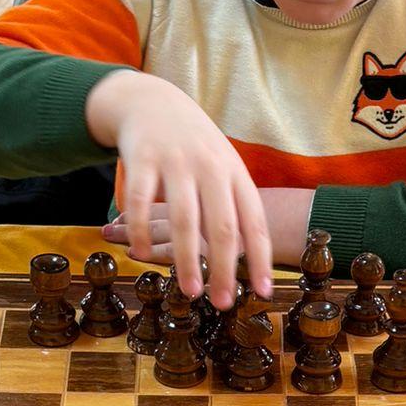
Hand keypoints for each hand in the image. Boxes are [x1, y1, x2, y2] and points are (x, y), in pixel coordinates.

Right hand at [85, 69, 272, 308]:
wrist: (152, 101)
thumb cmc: (194, 146)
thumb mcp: (223, 167)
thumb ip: (234, 206)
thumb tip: (248, 259)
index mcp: (235, 174)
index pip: (254, 223)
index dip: (261, 259)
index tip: (264, 292)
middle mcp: (210, 168)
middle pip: (222, 227)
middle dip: (225, 269)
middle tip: (224, 303)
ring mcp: (176, 163)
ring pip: (184, 220)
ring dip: (187, 260)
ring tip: (191, 292)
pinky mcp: (142, 160)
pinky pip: (143, 203)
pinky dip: (142, 232)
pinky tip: (142, 256)